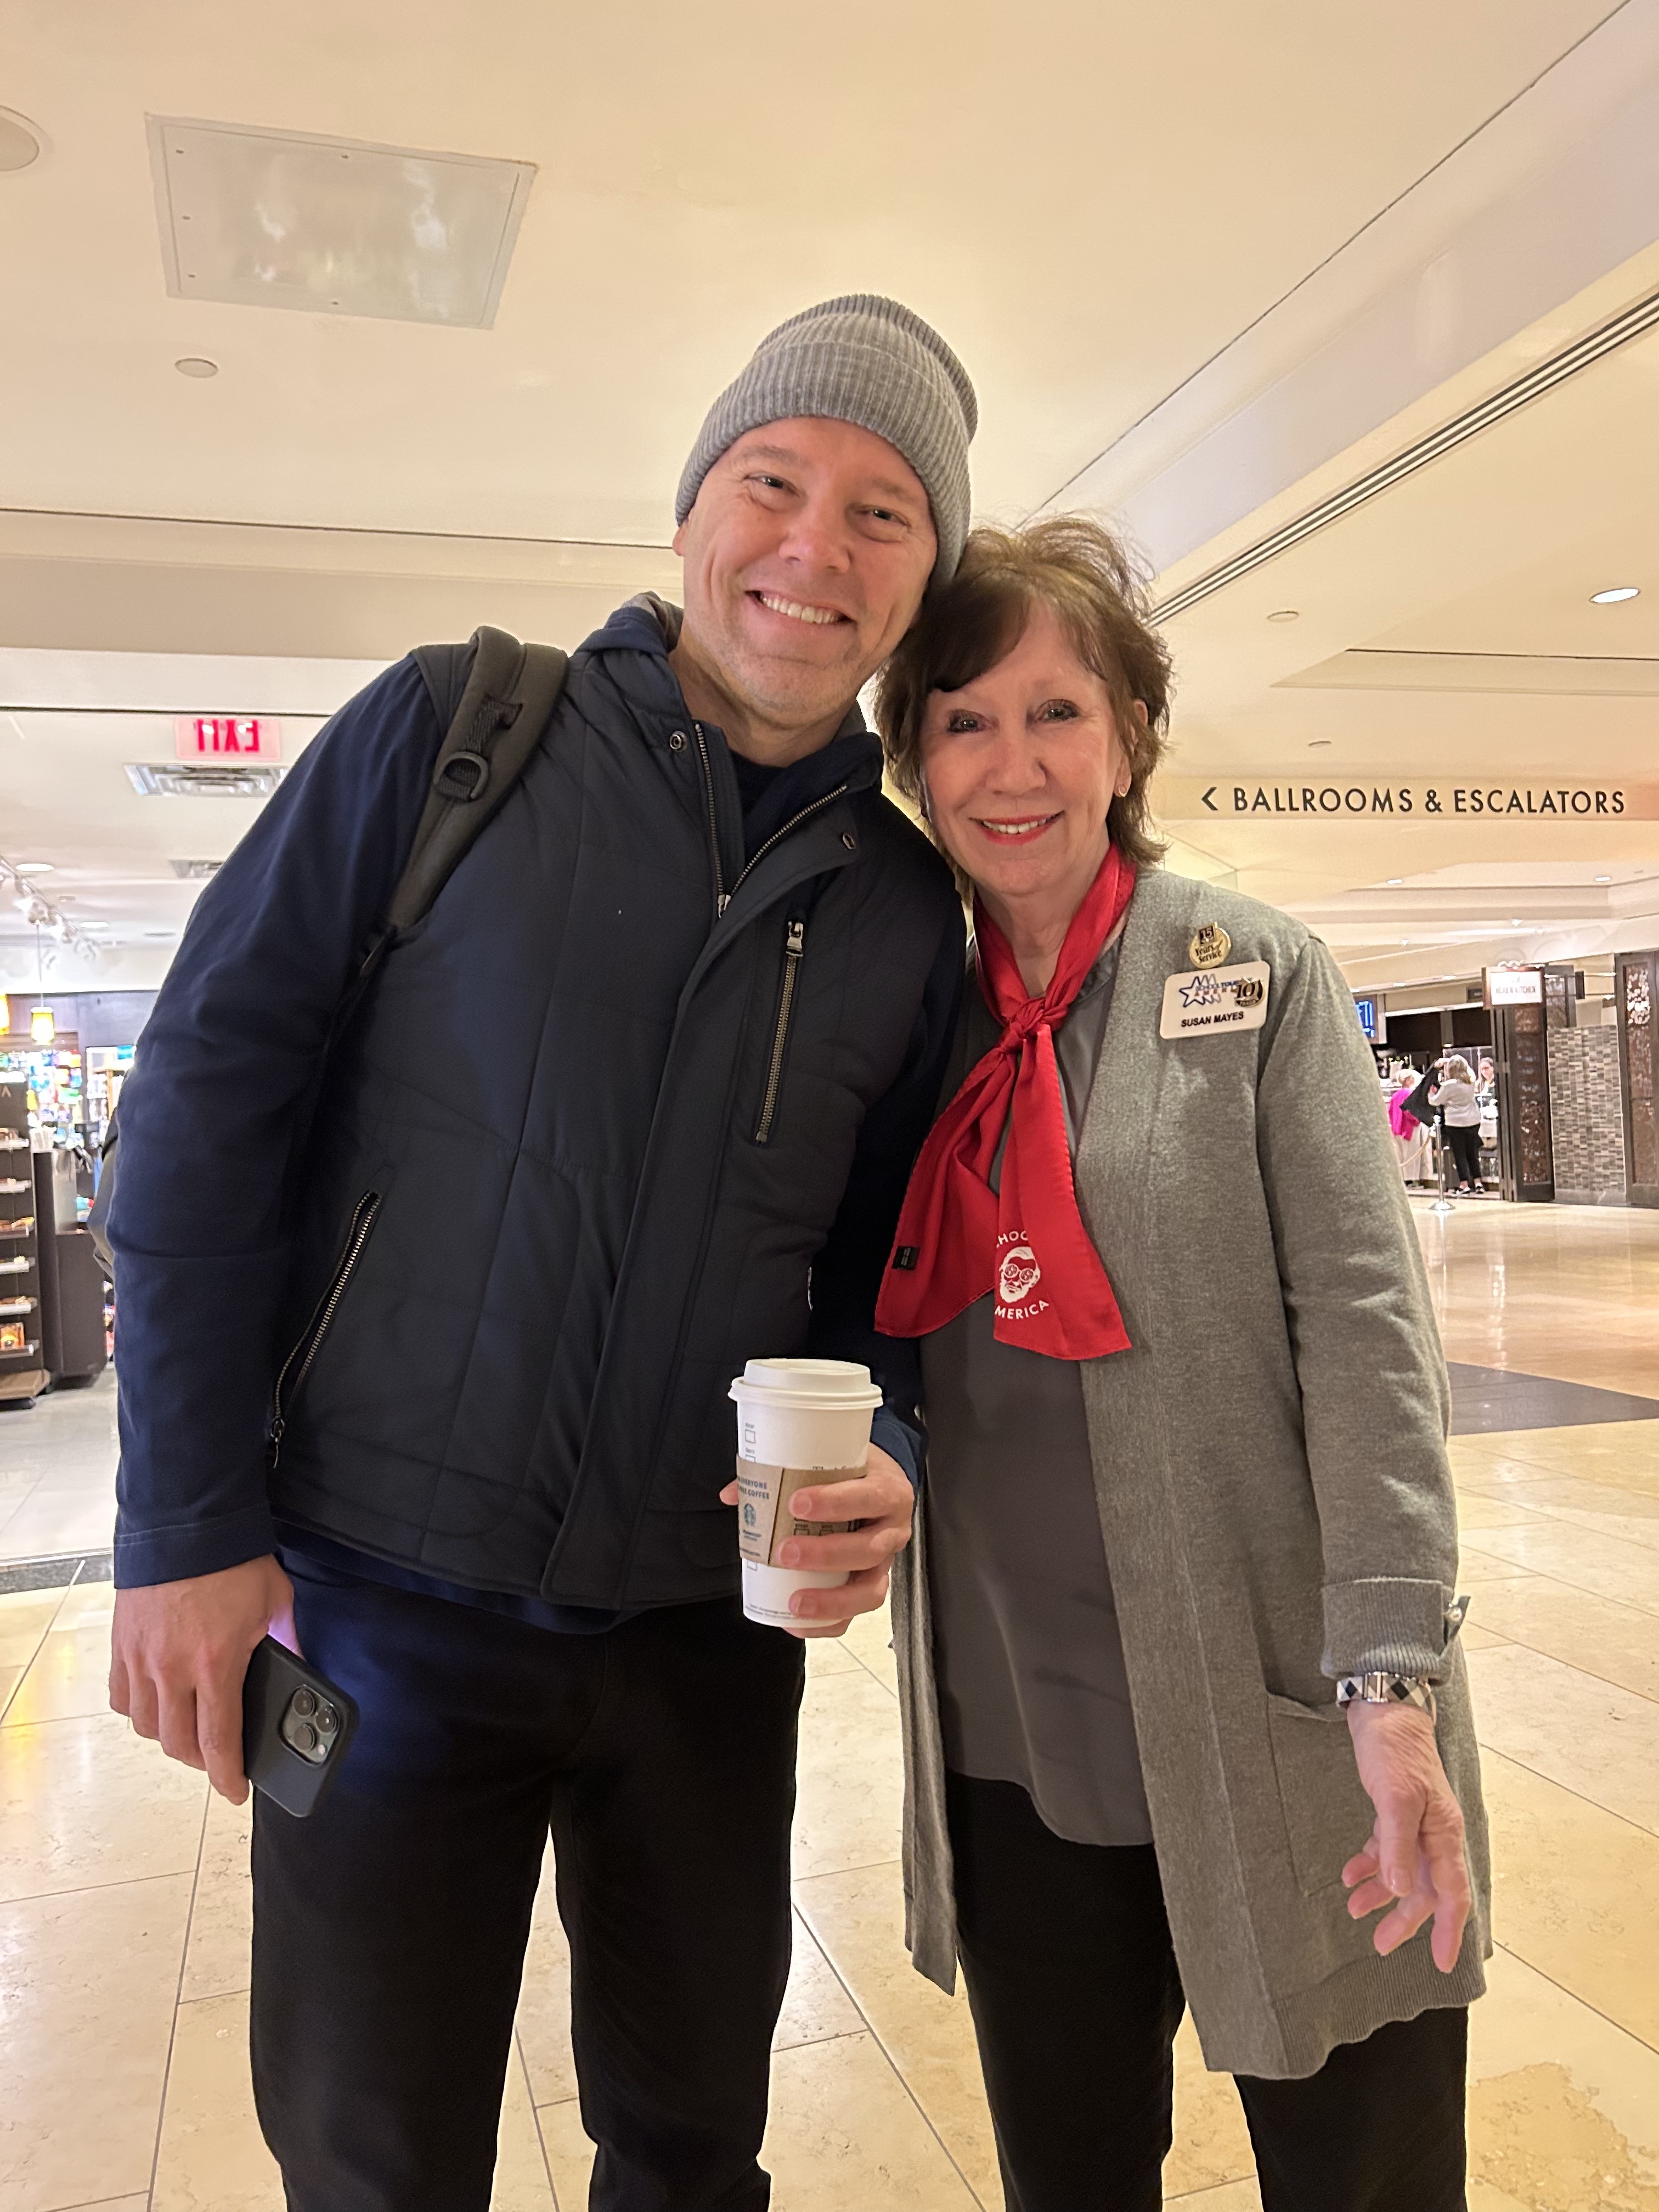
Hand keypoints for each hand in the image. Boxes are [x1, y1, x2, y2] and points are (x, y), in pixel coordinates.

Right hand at [109, 1556, 298, 1803]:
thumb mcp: (276, 1602)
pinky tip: (158, 1702)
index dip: (226, 1776)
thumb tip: (300, 1664)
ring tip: (190, 1730)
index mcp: (216, 1663)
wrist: (186, 1522)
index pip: (218, 1742)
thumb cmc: (233, 1560)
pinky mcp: (121, 1645)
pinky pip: (122, 1698)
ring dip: (169, 1737)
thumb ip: (288, 1641)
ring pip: (146, 1726)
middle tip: (218, 1757)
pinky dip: (140, 1710)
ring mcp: (141, 1658)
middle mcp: (172, 1669)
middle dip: (201, 1761)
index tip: (235, 1791)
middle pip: (177, 1744)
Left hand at [719, 1441, 913, 1640]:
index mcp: (888, 1491)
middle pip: (868, 1549)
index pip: (870, 1496)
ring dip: (831, 1599)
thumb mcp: (833, 1462)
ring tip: (795, 1601)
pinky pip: (856, 1612)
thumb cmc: (854, 1475)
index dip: (836, 1503)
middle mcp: (893, 1529)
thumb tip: (734, 1493)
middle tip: (786, 1552)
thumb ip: (786, 1472)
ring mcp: (886, 1562)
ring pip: (870, 1590)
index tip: (796, 1503)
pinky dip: (828, 1622)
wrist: (880, 1485)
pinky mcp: (874, 1585)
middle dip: (826, 1554)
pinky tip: (797, 1621)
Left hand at [1341, 1700, 1470, 1971]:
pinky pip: (1386, 1849)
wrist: (1383, 1708)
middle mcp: (1434, 1833)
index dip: (1448, 1931)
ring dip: (1381, 1895)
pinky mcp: (1394, 1810)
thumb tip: (1399, 1890)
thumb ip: (1397, 1844)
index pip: (1452, 1894)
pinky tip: (1350, 1876)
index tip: (1442, 1962)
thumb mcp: (1395, 1797)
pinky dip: (1369, 1865)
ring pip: (1403, 1873)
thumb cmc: (1395, 1749)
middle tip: (1380, 1945)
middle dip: (1404, 1921)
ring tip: (1355, 1911)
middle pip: (1424, 1890)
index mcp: (1443, 1833)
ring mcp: (1415, 1823)